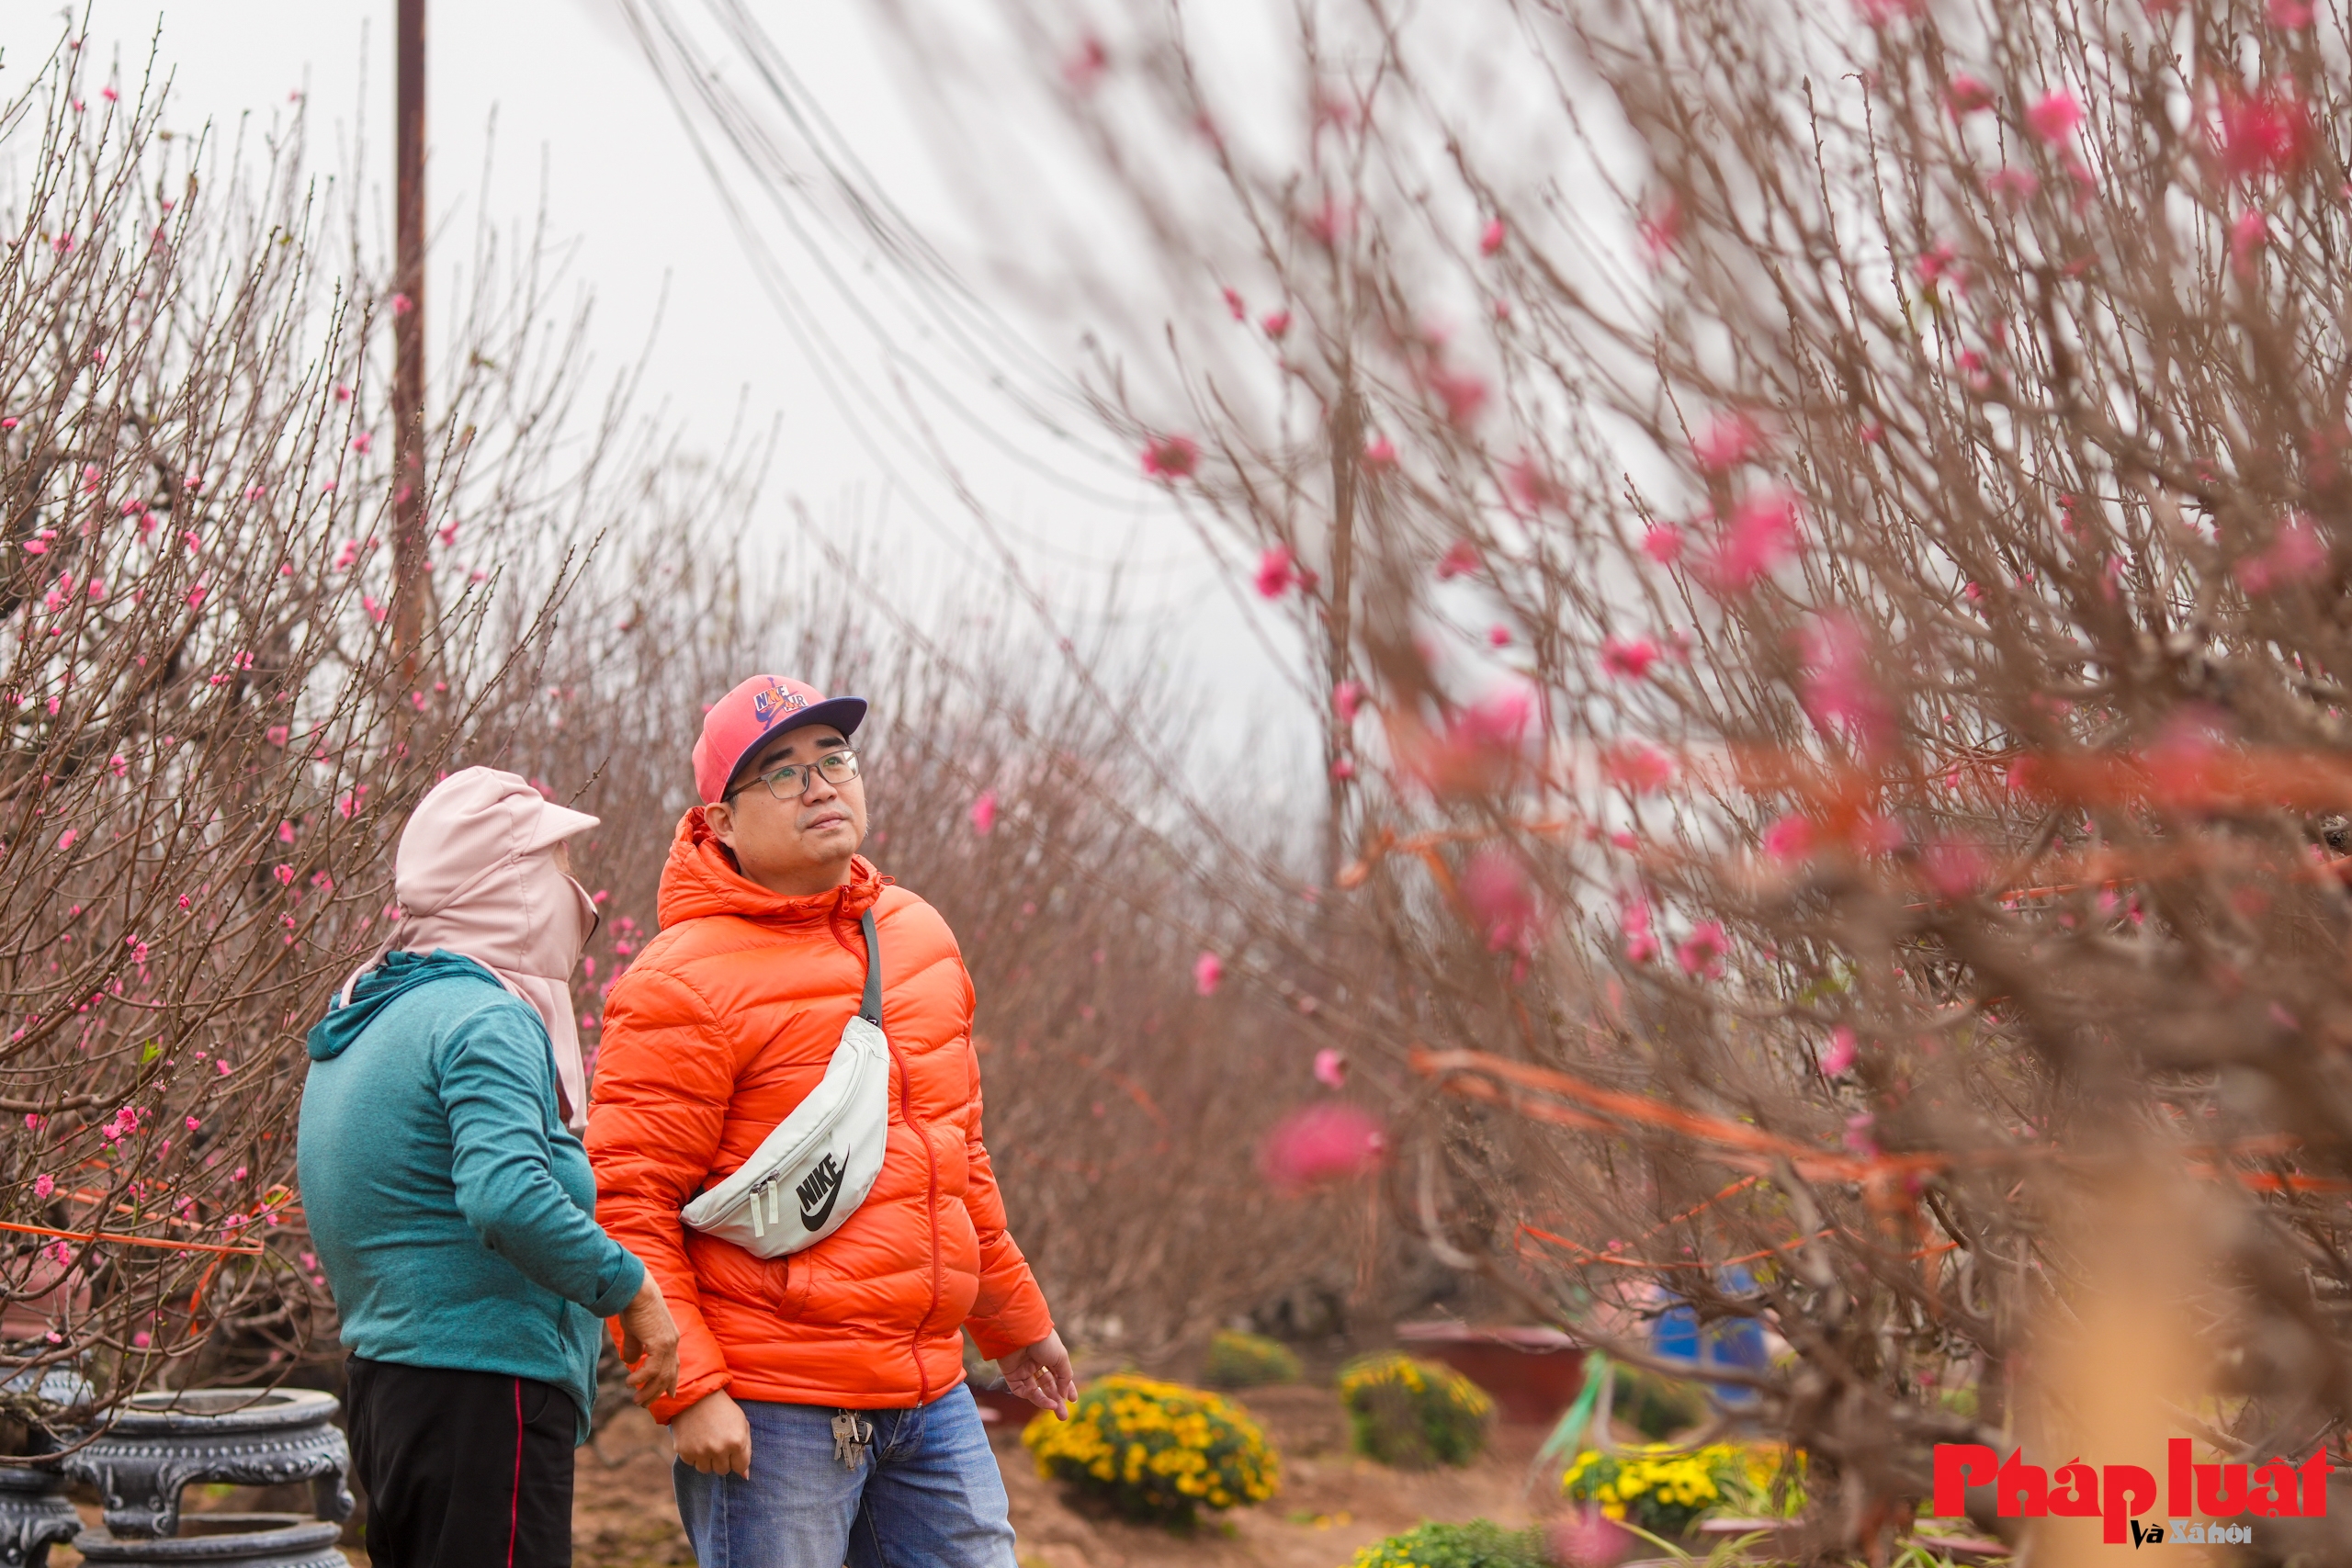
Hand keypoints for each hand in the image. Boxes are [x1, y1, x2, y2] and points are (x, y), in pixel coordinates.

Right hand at [615, 1276, 680, 1408]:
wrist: (636, 1290)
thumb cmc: (634, 1305)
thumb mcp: (634, 1330)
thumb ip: (635, 1346)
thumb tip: (631, 1361)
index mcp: (669, 1337)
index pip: (674, 1364)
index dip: (672, 1380)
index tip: (670, 1395)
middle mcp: (672, 1341)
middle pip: (668, 1374)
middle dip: (656, 1392)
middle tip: (643, 1404)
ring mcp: (668, 1342)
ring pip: (661, 1375)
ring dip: (648, 1390)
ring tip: (636, 1400)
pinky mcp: (660, 1342)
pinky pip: (652, 1368)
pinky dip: (642, 1378)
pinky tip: (630, 1383)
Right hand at [672, 1389, 752, 1476]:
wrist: (696, 1395)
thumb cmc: (723, 1409)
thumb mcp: (741, 1424)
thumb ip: (746, 1450)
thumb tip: (745, 1476)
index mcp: (736, 1442)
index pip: (740, 1467)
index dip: (737, 1459)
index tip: (733, 1450)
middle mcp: (719, 1449)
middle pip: (723, 1470)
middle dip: (723, 1460)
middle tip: (719, 1443)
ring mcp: (700, 1452)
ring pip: (706, 1470)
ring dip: (708, 1459)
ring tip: (707, 1441)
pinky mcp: (684, 1451)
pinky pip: (692, 1463)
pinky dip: (694, 1455)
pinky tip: (696, 1439)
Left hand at [998, 1330, 1075, 1418]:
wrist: (1021, 1333)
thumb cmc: (1044, 1342)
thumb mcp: (1061, 1358)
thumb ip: (1065, 1376)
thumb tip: (1064, 1394)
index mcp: (1049, 1356)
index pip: (1058, 1376)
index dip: (1066, 1388)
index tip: (1073, 1400)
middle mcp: (1036, 1363)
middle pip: (1047, 1386)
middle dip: (1056, 1401)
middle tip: (1063, 1416)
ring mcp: (1023, 1369)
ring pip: (1035, 1391)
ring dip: (1044, 1401)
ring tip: (1054, 1408)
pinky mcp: (1011, 1375)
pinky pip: (1021, 1389)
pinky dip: (1030, 1395)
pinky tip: (1038, 1395)